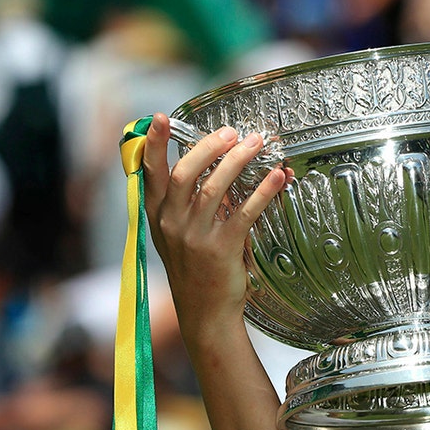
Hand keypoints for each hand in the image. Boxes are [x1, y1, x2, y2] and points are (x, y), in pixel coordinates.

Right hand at [141, 113, 290, 344]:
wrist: (205, 312)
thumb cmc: (195, 267)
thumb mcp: (178, 233)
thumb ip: (187, 201)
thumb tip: (217, 161)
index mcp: (157, 215)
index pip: (150, 173)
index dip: (153, 144)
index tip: (159, 117)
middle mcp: (171, 223)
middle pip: (184, 173)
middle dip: (209, 147)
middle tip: (232, 132)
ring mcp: (194, 237)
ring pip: (213, 188)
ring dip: (238, 161)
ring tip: (257, 143)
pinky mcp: (221, 250)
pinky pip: (244, 213)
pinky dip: (263, 191)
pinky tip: (279, 177)